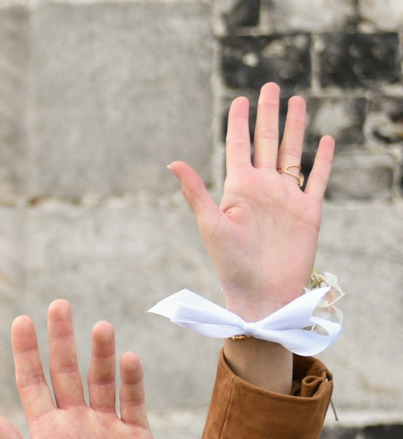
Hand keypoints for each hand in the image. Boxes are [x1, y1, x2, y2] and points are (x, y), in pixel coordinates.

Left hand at [0, 303, 155, 438]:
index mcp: (45, 433)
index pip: (33, 383)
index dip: (26, 353)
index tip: (21, 320)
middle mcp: (74, 424)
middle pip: (67, 372)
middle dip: (62, 340)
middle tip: (59, 305)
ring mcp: (106, 428)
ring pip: (103, 381)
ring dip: (101, 354)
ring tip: (100, 328)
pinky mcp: (137, 438)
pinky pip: (134, 402)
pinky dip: (132, 381)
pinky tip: (129, 359)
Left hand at [170, 83, 327, 323]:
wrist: (262, 293)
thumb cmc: (231, 264)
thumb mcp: (211, 224)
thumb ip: (196, 191)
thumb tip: (173, 162)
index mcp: (238, 188)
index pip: (239, 146)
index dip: (240, 122)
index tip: (240, 99)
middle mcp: (263, 188)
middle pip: (267, 141)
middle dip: (268, 114)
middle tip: (269, 86)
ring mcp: (287, 197)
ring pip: (292, 152)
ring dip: (295, 127)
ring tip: (297, 101)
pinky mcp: (308, 210)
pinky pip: (318, 179)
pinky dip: (323, 160)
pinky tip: (326, 140)